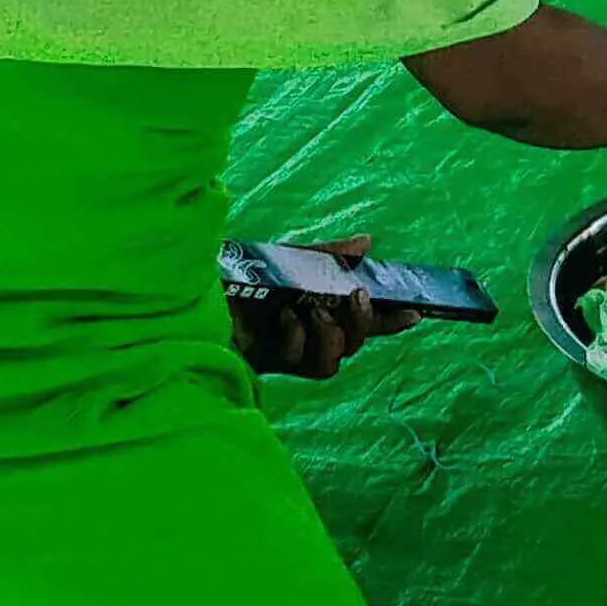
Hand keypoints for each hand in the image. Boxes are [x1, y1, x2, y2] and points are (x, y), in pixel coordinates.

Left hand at [229, 235, 416, 379]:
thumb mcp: (288, 260)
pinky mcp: (267, 363)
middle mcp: (306, 335)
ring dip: (331, 335)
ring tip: (314, 311)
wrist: (192, 293)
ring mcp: (287, 352)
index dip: (389, 320)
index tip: (414, 311)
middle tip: (354, 299)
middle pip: (353, 344)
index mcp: (315, 310)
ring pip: (332, 361)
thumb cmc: (238, 277)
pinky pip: (299, 361)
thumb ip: (327, 256)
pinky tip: (285, 318)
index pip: (361, 320)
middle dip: (362, 323)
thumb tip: (367, 242)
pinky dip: (298, 337)